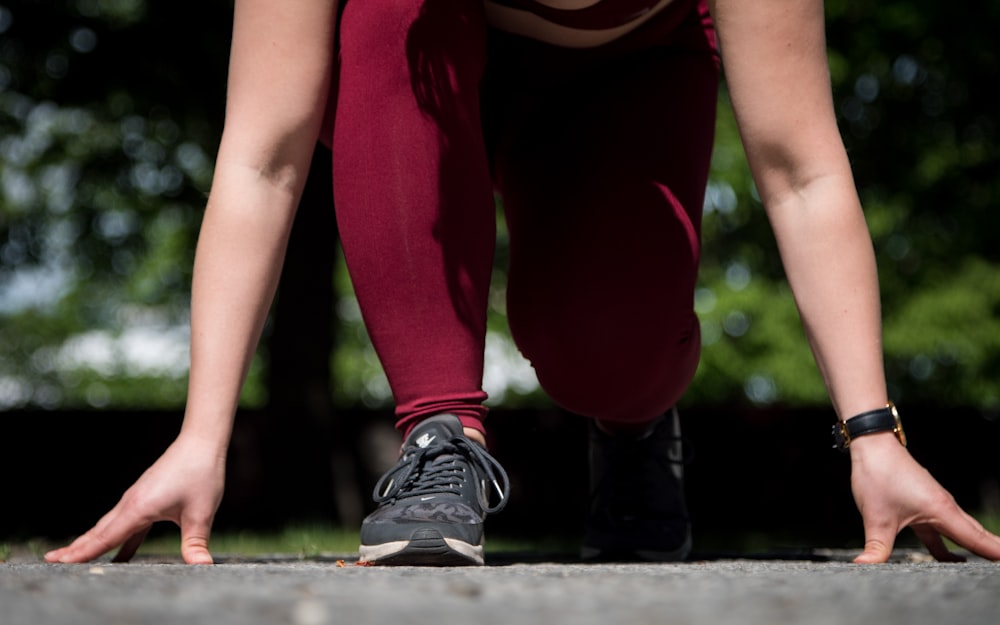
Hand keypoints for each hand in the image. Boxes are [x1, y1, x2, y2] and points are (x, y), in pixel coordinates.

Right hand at [44, 437, 225, 564]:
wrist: (200, 443)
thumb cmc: (201, 474)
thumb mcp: (201, 513)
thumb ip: (196, 543)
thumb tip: (202, 566)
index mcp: (138, 508)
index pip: (106, 537)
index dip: (83, 552)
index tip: (60, 562)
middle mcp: (131, 503)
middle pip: (99, 531)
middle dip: (77, 547)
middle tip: (51, 560)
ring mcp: (136, 499)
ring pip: (109, 525)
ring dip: (92, 540)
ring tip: (74, 555)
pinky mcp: (145, 497)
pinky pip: (125, 521)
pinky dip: (116, 536)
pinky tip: (119, 552)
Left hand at [848, 432, 999, 562]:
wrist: (872, 446)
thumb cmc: (878, 475)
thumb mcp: (876, 518)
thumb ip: (875, 546)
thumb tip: (864, 565)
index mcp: (941, 511)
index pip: (976, 539)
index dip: (995, 552)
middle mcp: (944, 508)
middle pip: (976, 536)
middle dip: (993, 551)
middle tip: (999, 566)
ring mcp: (935, 505)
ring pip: (961, 531)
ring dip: (975, 547)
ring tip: (988, 565)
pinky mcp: (923, 505)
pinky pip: (944, 529)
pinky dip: (951, 544)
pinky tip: (952, 557)